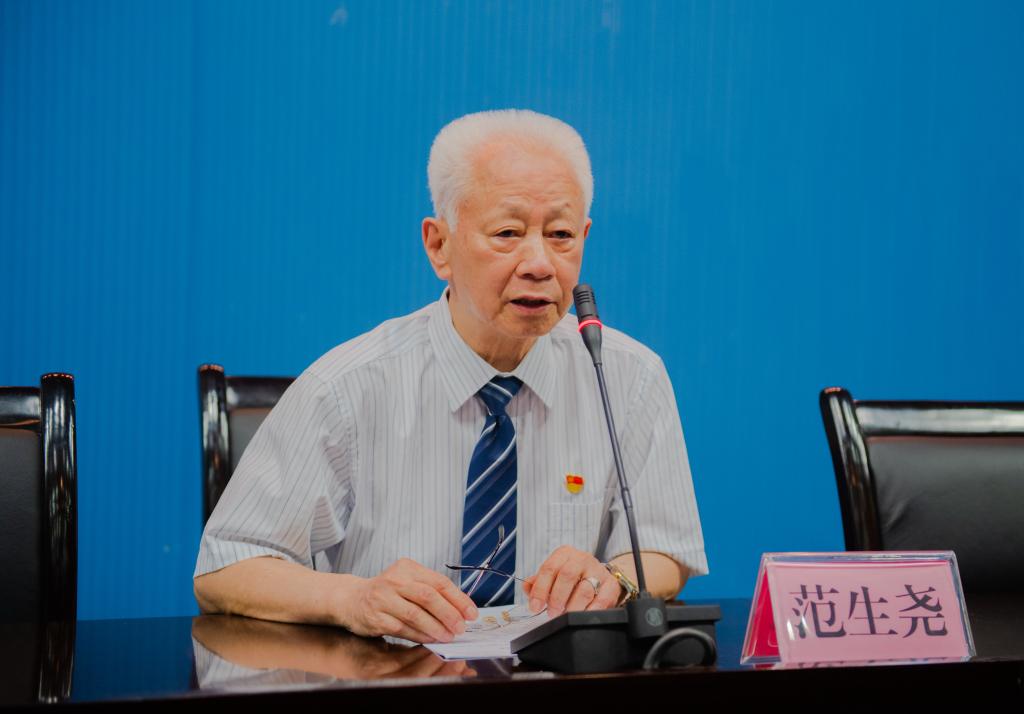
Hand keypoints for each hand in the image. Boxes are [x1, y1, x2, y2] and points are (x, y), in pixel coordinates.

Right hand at [337, 558, 477, 643]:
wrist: (352, 599)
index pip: (439, 582)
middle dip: (449, 614)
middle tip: (461, 627)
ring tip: (449, 636)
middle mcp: (395, 580)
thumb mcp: (408, 581)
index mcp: (408, 568)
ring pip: (416, 614)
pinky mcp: (377, 617)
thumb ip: (431, 591)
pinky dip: (419, 635)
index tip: (471, 613)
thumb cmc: (387, 592)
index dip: (458, 599)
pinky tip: (430, 639)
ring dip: (436, 627)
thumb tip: (460, 610)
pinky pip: (403, 628)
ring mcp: (384, 598)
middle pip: (428, 596)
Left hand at [521, 545, 620, 616]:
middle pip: (567, 575)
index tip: (535, 606)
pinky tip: (583, 616)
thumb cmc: (573, 578)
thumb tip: (527, 588)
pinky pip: (602, 600)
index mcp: (564, 554)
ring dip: (572, 607)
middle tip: (552, 613)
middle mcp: (582, 559)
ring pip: (584, 589)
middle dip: (557, 597)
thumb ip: (538, 582)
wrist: (600, 577)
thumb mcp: (554, 575)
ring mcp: (598, 571)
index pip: (549, 568)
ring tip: (566, 616)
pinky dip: (591, 611)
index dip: (540, 589)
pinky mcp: (611, 585)